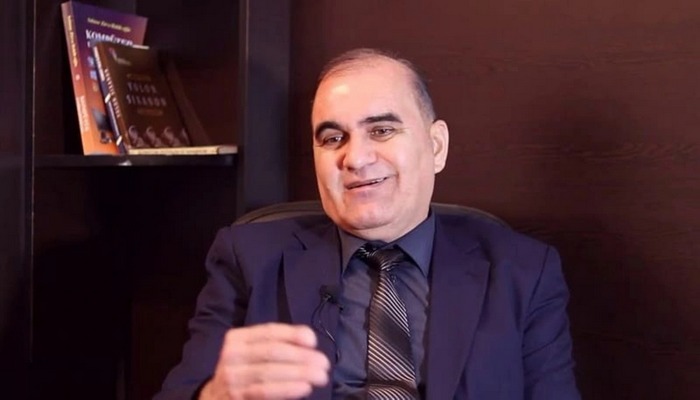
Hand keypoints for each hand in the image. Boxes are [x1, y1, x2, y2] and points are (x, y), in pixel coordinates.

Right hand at [199, 323, 330, 398]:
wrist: (216, 396)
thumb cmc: (244, 370)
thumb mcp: (254, 352)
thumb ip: (278, 344)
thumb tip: (309, 341)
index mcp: (237, 338)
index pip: (268, 332)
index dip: (292, 335)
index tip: (313, 341)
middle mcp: (232, 355)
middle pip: (272, 352)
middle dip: (302, 357)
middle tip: (324, 363)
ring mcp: (232, 377)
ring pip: (270, 372)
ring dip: (299, 374)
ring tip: (320, 376)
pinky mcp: (237, 396)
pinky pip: (265, 391)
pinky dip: (287, 389)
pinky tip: (304, 388)